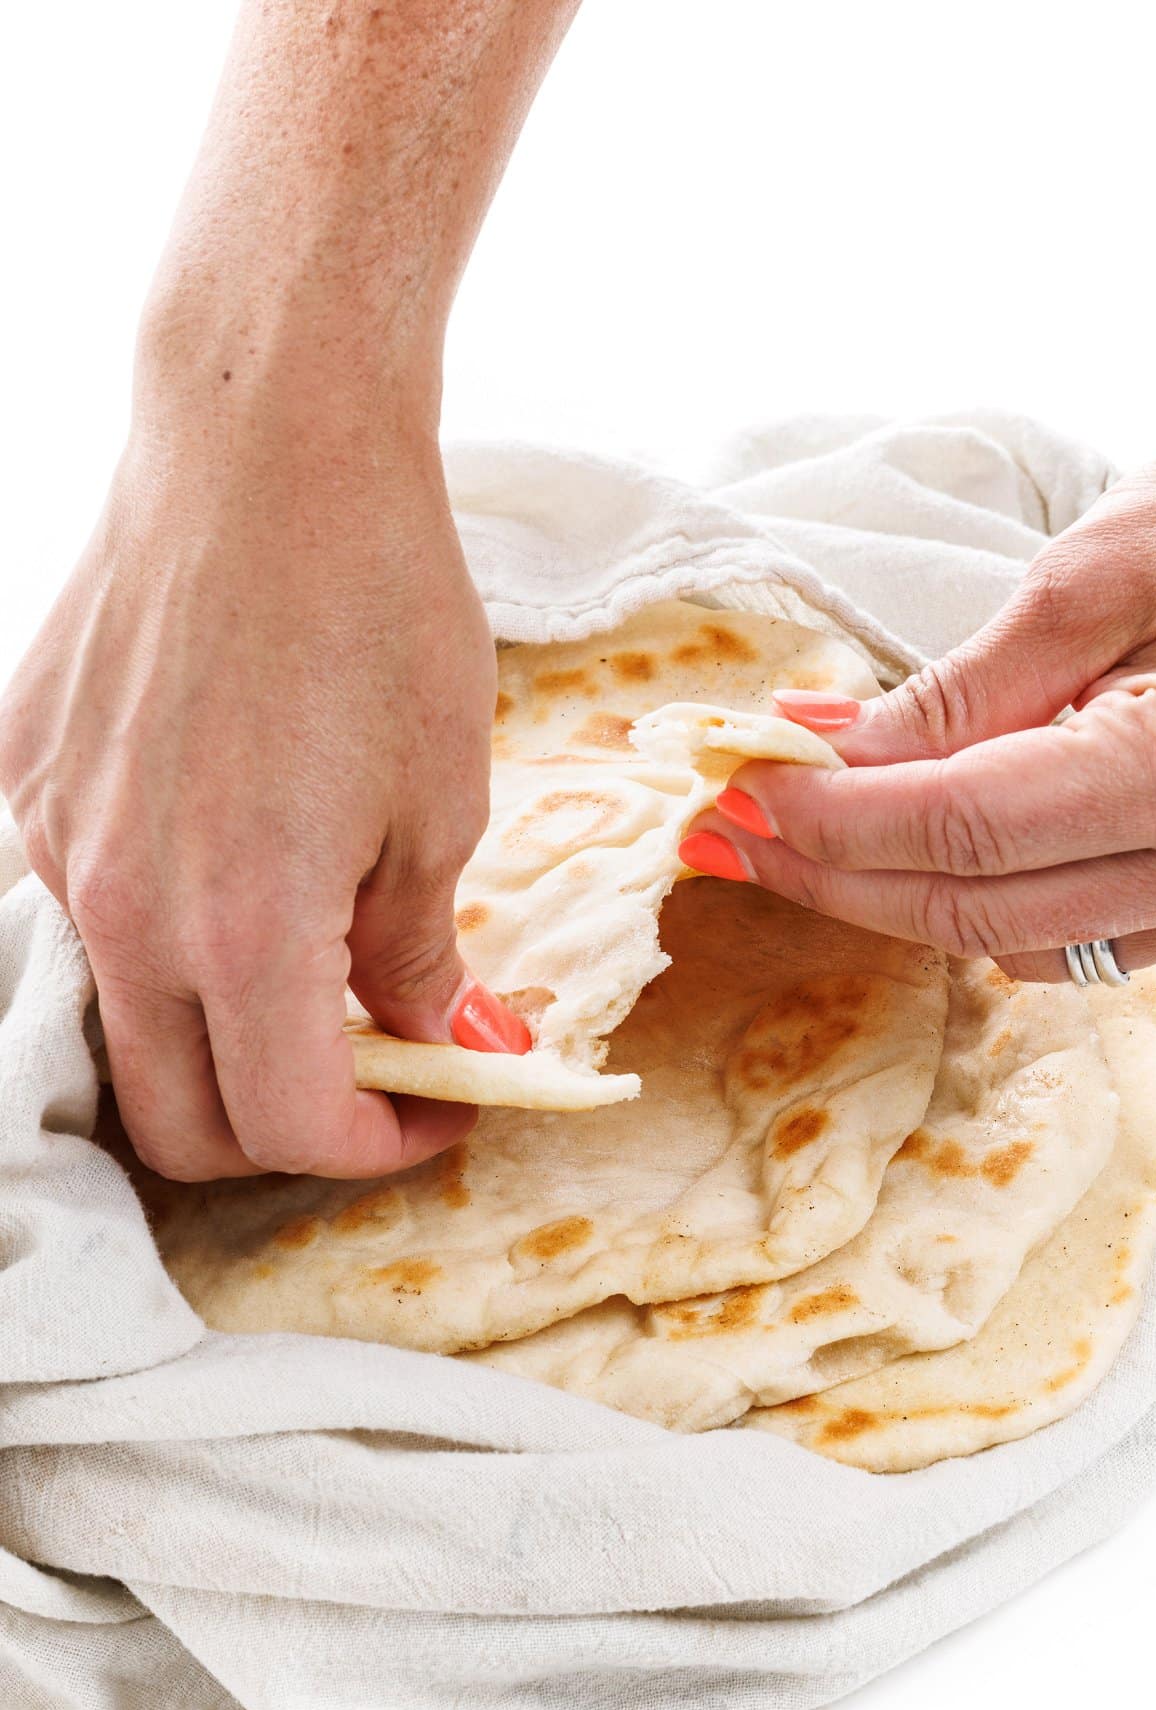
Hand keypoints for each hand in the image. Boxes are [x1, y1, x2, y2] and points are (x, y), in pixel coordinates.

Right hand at [0, 371, 527, 1181]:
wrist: (264, 443)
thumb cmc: (379, 603)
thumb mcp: (441, 797)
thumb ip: (414, 946)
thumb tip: (429, 1029)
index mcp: (239, 925)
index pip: (286, 1126)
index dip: (375, 1148)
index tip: (436, 1110)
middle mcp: (122, 907)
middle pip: (175, 1120)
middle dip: (283, 1135)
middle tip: (371, 1079)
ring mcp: (57, 842)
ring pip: (121, 1022)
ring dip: (217, 1040)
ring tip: (310, 970)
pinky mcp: (27, 779)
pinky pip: (86, 911)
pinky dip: (163, 939)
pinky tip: (229, 870)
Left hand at [681, 445, 1155, 981]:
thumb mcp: (1108, 573)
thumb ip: (967, 684)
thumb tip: (825, 742)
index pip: (953, 827)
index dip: (826, 818)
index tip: (733, 788)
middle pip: (966, 908)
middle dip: (830, 873)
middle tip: (726, 830)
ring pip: (1012, 941)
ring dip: (889, 898)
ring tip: (793, 843)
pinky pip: (1071, 938)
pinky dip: (973, 904)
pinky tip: (908, 858)